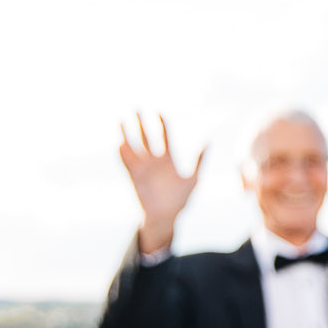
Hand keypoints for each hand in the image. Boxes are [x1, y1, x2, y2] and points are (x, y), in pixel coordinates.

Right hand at [120, 113, 204, 253]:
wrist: (165, 218)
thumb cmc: (180, 200)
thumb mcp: (193, 179)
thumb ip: (200, 161)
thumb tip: (208, 141)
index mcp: (168, 160)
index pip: (164, 137)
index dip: (162, 125)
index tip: (159, 113)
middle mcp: (154, 162)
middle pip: (146, 138)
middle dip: (141, 124)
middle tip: (136, 109)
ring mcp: (143, 169)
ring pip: (133, 148)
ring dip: (127, 135)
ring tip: (120, 121)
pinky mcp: (135, 178)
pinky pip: (127, 164)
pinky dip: (123, 154)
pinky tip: (119, 144)